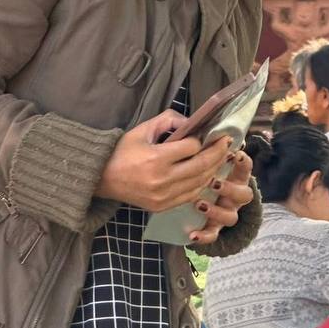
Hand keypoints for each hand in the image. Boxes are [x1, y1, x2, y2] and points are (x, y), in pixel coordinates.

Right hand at [96, 111, 233, 213]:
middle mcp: (162, 180)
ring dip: (213, 169)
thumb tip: (191, 123)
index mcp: (156, 158)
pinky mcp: (162, 207)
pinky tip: (206, 174)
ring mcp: (163, 196)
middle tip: (227, 142)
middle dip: (218, 153)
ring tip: (220, 157)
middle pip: (201, 166)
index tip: (207, 134)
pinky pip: (190, 195)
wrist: (101, 178)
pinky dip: (201, 184)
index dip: (201, 140)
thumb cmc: (121, 151)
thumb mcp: (142, 129)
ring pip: (199, 182)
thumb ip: (167, 120)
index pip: (191, 148)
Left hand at [188, 149, 254, 245]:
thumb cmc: (196, 171)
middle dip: (230, 189)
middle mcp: (233, 195)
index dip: (244, 162)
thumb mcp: (197, 158)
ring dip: (217, 210)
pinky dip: (204, 236)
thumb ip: (199, 146)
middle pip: (245, 194)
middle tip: (213, 182)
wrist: (190, 199)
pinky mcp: (213, 227)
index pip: (245, 167)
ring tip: (199, 204)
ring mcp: (225, 212)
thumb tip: (193, 129)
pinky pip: (212, 235)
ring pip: (231, 217)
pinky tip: (192, 235)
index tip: (235, 154)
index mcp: (233, 175)